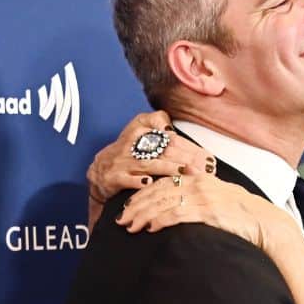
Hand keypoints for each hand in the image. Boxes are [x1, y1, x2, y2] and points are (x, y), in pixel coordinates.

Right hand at [86, 110, 215, 204]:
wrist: (100, 169)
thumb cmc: (127, 149)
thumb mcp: (139, 127)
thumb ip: (157, 120)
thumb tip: (170, 126)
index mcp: (138, 130)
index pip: (164, 134)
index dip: (184, 144)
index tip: (203, 155)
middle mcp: (130, 144)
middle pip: (159, 151)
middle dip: (181, 159)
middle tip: (200, 167)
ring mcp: (122, 162)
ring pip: (146, 165)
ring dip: (164, 169)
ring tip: (181, 172)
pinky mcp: (114, 177)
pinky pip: (126, 180)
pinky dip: (136, 182)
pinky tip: (148, 183)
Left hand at [115, 174, 298, 252]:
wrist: (265, 223)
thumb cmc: (243, 213)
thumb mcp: (220, 194)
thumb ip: (201, 189)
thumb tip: (185, 185)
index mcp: (198, 178)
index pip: (162, 183)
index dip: (141, 194)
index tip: (127, 206)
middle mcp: (198, 183)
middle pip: (157, 192)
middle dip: (135, 206)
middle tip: (120, 219)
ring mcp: (203, 197)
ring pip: (163, 203)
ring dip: (143, 215)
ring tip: (129, 227)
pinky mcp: (208, 211)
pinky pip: (177, 214)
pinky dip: (160, 221)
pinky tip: (150, 228)